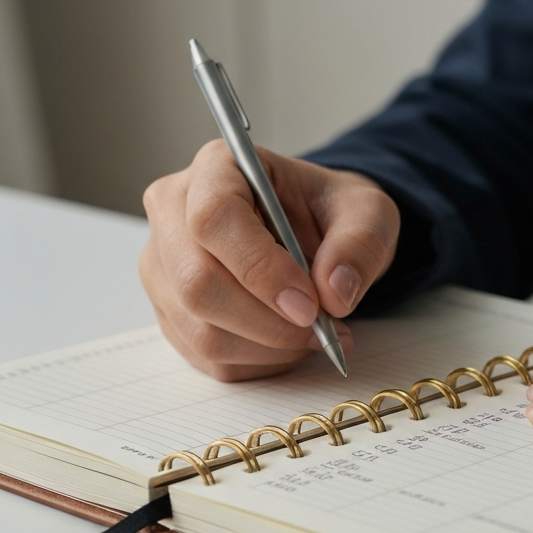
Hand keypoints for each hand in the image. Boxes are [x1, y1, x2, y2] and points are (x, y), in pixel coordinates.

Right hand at [140, 140, 398, 379]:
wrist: (315, 235)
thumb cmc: (330, 213)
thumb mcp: (367, 213)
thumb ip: (360, 244)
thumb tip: (334, 291)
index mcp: (217, 169)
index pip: (213, 219)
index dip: (260, 269)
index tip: (309, 304)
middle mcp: (174, 214)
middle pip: (197, 284)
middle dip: (268, 322)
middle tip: (321, 328)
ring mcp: (164, 269)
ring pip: (202, 331)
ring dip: (269, 348)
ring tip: (316, 335)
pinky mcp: (172, 314)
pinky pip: (209, 358)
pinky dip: (260, 362)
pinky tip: (290, 343)